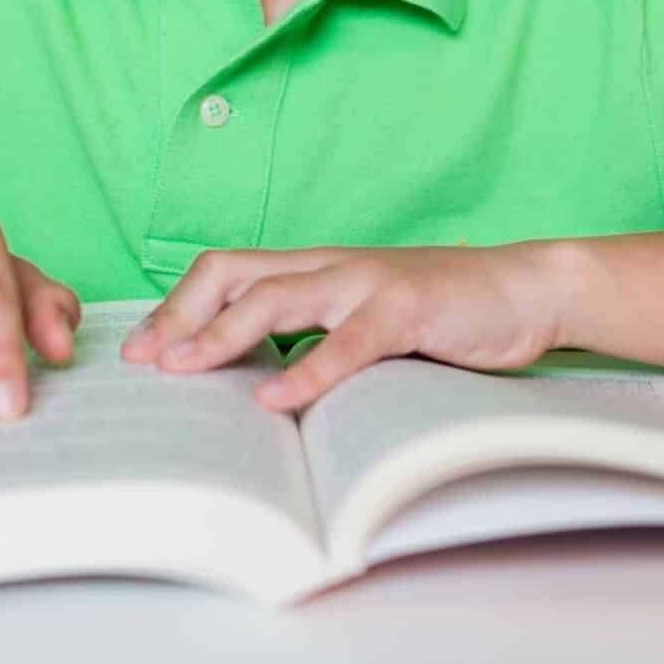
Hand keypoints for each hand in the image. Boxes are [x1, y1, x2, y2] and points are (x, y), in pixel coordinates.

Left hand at [117, 242, 575, 411]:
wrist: (524, 289)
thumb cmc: (441, 311)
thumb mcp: (365, 320)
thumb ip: (316, 336)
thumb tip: (256, 382)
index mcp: (316, 266)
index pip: (226, 269)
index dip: (178, 304)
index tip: (140, 347)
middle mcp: (331, 265)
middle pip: (233, 273)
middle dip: (180, 316)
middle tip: (143, 361)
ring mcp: (367, 282)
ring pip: (277, 298)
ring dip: (222, 334)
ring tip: (183, 369)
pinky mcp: (407, 308)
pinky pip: (348, 341)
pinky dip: (308, 370)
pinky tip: (277, 399)